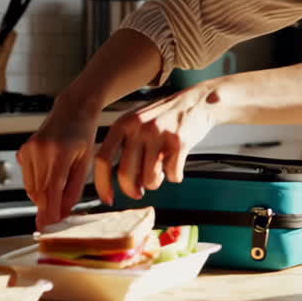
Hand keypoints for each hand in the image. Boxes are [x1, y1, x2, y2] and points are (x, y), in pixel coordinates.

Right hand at [18, 99, 100, 229]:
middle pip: (40, 191)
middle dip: (47, 208)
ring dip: (43, 198)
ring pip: (31, 188)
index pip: (52, 189)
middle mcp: (40, 150)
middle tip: (58, 219)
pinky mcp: (23, 150)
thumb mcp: (86, 162)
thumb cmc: (84, 136)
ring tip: (58, 195)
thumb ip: (74, 188)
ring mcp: (29, 149)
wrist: (73, 110)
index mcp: (59, 152)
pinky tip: (50, 181)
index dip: (50, 210)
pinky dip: (37, 187)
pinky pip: (28, 179)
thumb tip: (63, 212)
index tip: (49, 227)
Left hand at [95, 79, 230, 201]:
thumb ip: (126, 146)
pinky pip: (172, 175)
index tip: (108, 198)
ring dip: (155, 183)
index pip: (103, 159)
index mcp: (124, 123)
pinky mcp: (179, 142)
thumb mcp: (138, 122)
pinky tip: (177, 164)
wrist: (198, 102)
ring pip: (149, 179)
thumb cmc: (166, 117)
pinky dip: (175, 176)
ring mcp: (159, 134)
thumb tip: (120, 182)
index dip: (102, 184)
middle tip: (139, 193)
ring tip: (161, 173)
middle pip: (125, 174)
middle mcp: (139, 127)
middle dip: (132, 191)